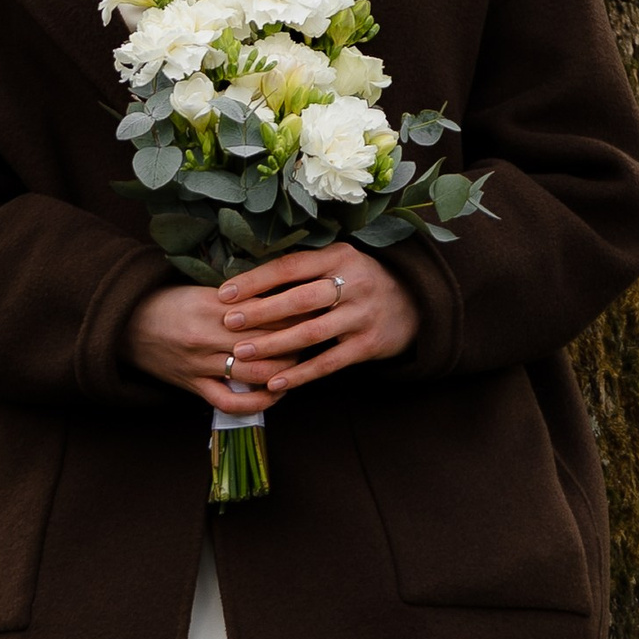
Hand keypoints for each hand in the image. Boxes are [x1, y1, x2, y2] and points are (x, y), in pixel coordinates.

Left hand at [124, 246, 417, 411]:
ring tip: (241, 353)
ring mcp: (362, 316)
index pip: (290, 266)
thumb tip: (246, 279)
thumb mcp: (338, 262)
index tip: (223, 293)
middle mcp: (353, 284)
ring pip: (311, 332)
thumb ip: (303, 269)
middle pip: (299, 299)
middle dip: (260, 312)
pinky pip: (328, 362)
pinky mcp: (368, 345)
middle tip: (227, 322)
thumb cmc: (359, 281)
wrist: (415, 304)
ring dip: (273, 345)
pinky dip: (300, 374)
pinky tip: (275, 381)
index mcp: (339, 257)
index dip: (255, 280)